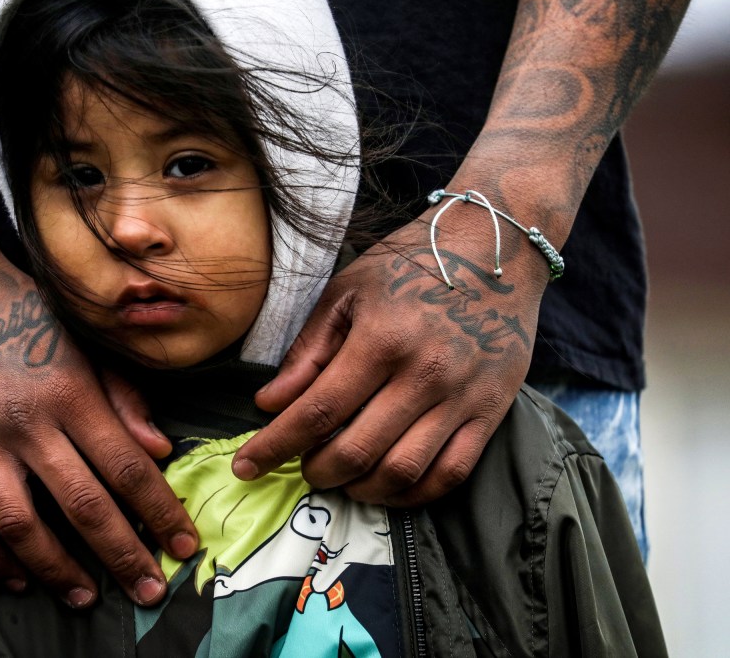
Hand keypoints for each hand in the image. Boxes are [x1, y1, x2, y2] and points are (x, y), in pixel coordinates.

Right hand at [0, 260, 196, 607]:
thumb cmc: (25, 314)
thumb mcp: (84, 342)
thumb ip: (123, 396)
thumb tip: (160, 450)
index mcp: (73, 392)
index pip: (128, 467)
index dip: (161, 513)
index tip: (184, 548)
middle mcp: (27, 421)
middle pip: (84, 505)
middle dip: (123, 555)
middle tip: (149, 592)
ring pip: (22, 524)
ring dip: (58, 569)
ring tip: (85, 597)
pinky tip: (16, 577)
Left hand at [232, 210, 545, 504]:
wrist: (494, 248)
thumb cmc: (411, 266)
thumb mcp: (347, 292)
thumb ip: (307, 351)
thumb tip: (269, 404)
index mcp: (381, 339)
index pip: (317, 411)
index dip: (276, 446)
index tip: (248, 466)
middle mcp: (424, 374)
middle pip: (356, 450)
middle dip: (316, 471)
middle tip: (303, 467)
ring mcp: (462, 397)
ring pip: (401, 472)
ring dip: (360, 488)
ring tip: (341, 478)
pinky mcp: (491, 412)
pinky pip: (451, 473)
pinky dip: (412, 493)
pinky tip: (387, 485)